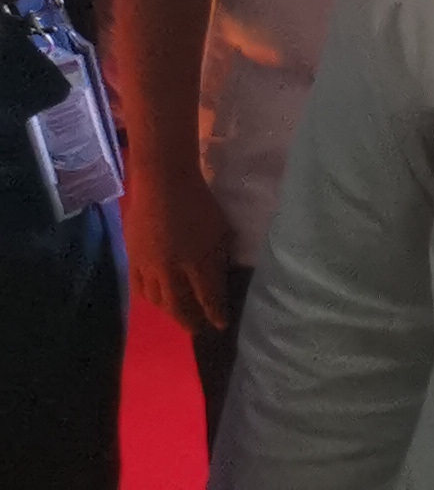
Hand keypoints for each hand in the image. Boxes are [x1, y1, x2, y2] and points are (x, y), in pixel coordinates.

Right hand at [128, 169, 235, 335]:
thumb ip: (220, 256)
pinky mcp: (132, 258)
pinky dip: (149, 298)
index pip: (209, 298)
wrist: (163, 184)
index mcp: (199, 262)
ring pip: (157, 300)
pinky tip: (155, 300)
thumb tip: (220, 276)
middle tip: (197, 328)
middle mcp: (172, 271)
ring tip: (177, 315)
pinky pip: (139, 287)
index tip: (221, 324)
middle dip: (190, 320)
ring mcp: (149, 266)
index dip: (215, 314)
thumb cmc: (200, 202)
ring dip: (169, 311)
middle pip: (179, 305)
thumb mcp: (221, 230)